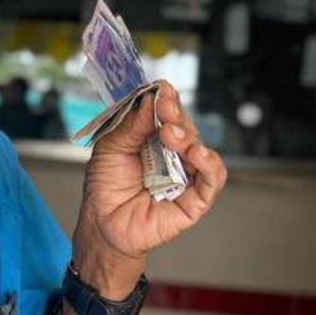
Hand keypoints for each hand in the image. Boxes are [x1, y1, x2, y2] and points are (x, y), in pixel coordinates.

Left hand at [74, 81, 226, 292]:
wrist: (102, 224)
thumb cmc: (105, 186)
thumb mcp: (111, 147)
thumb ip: (131, 125)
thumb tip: (150, 98)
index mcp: (154, 139)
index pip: (169, 114)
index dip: (167, 102)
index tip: (162, 91)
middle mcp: (174, 155)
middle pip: (186, 129)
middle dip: (176, 117)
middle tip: (164, 111)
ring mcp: (186, 176)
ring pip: (200, 150)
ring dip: (189, 138)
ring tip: (170, 135)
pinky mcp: (195, 200)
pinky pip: (213, 180)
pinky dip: (210, 164)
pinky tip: (197, 155)